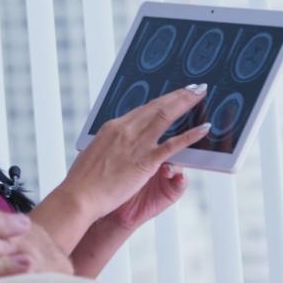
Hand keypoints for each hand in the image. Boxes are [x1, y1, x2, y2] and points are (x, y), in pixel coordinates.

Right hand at [60, 84, 208, 221]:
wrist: (79, 196)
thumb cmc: (82, 182)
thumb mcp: (93, 155)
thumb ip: (108, 148)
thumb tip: (111, 147)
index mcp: (111, 128)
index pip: (141, 110)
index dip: (160, 101)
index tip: (171, 96)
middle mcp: (124, 129)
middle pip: (156, 107)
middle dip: (177, 95)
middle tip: (194, 87)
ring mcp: (136, 143)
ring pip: (165, 116)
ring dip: (185, 103)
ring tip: (200, 94)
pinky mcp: (145, 160)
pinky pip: (173, 144)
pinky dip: (190, 135)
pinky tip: (204, 129)